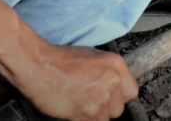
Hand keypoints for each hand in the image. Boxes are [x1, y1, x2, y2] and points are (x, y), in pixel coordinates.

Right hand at [18, 45, 137, 120]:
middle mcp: (111, 82)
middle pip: (118, 108)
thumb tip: (115, 83)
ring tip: (81, 102)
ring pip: (105, 118)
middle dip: (106, 106)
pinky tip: (75, 108)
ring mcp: (99, 99)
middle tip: (91, 98)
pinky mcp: (85, 114)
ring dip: (94, 114)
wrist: (39, 67)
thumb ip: (108, 72)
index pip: (131, 92)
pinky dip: (83, 119)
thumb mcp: (92, 56)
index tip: (112, 96)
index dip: (119, 96)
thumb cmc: (60, 60)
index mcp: (115, 65)